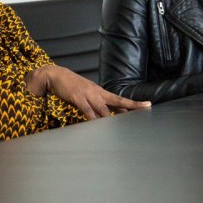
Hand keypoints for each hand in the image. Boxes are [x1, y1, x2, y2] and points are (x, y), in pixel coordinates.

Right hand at [28, 65, 150, 118]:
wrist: (55, 75)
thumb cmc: (70, 86)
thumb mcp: (86, 93)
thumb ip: (96, 104)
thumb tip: (105, 115)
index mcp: (100, 92)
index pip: (120, 99)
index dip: (134, 103)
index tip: (147, 105)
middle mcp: (97, 93)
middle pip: (117, 102)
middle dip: (131, 108)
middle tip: (145, 110)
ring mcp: (88, 95)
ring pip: (104, 109)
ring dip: (112, 119)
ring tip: (121, 128)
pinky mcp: (77, 98)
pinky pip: (87, 110)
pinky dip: (93, 118)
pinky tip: (97, 125)